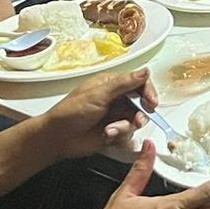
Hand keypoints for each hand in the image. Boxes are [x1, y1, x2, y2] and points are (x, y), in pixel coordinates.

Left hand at [38, 67, 153, 160]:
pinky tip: (106, 136)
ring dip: (124, 127)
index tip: (152, 103)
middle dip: (139, 114)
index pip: (138, 83)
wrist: (57, 138)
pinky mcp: (113, 131)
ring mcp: (115, 115)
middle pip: (141, 104)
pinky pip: (127, 134)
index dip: (148, 92)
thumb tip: (145, 71)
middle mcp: (115, 98)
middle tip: (136, 120)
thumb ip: (124, 83)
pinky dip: (118, 136)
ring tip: (110, 130)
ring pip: (134, 121)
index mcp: (112, 84)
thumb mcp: (99, 95)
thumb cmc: (71, 112)